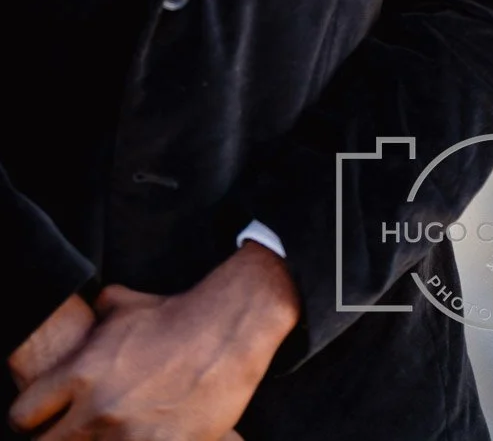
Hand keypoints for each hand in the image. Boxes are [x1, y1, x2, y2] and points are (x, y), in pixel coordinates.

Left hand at [8, 244, 296, 440]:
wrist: (230, 328)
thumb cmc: (178, 314)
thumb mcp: (126, 304)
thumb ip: (96, 317)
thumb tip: (88, 313)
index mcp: (81, 372)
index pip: (23, 417)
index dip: (36, 418)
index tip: (52, 417)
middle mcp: (96, 408)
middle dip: (64, 438)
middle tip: (85, 428)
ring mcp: (127, 436)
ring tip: (122, 431)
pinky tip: (151, 434)